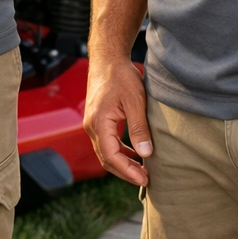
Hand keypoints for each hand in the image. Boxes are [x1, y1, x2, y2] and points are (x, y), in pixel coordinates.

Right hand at [83, 57, 152, 185]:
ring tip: (142, 171)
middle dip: (125, 172)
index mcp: (99, 122)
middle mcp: (91, 125)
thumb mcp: (135, 100)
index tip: (144, 179)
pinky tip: (133, 154)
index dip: (127, 171)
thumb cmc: (121, 75)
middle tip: (146, 180)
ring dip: (122, 163)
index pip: (111, 156)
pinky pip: (106, 143)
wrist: (107, 58)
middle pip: (106, 158)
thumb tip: (146, 154)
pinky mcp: (97, 120)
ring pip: (105, 152)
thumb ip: (139, 128)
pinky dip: (118, 152)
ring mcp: (92, 123)